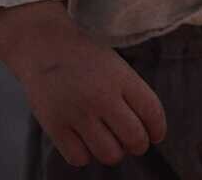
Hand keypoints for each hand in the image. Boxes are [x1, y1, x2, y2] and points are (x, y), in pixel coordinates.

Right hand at [2, 11, 167, 167]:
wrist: (43, 43)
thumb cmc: (85, 57)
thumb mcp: (116, 65)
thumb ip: (131, 94)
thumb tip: (146, 130)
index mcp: (122, 77)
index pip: (152, 112)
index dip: (158, 129)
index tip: (155, 136)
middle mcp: (102, 96)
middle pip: (135, 138)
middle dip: (138, 145)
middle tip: (132, 142)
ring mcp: (78, 112)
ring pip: (109, 154)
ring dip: (113, 153)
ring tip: (107, 141)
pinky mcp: (55, 125)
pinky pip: (79, 158)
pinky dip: (84, 155)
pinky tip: (83, 141)